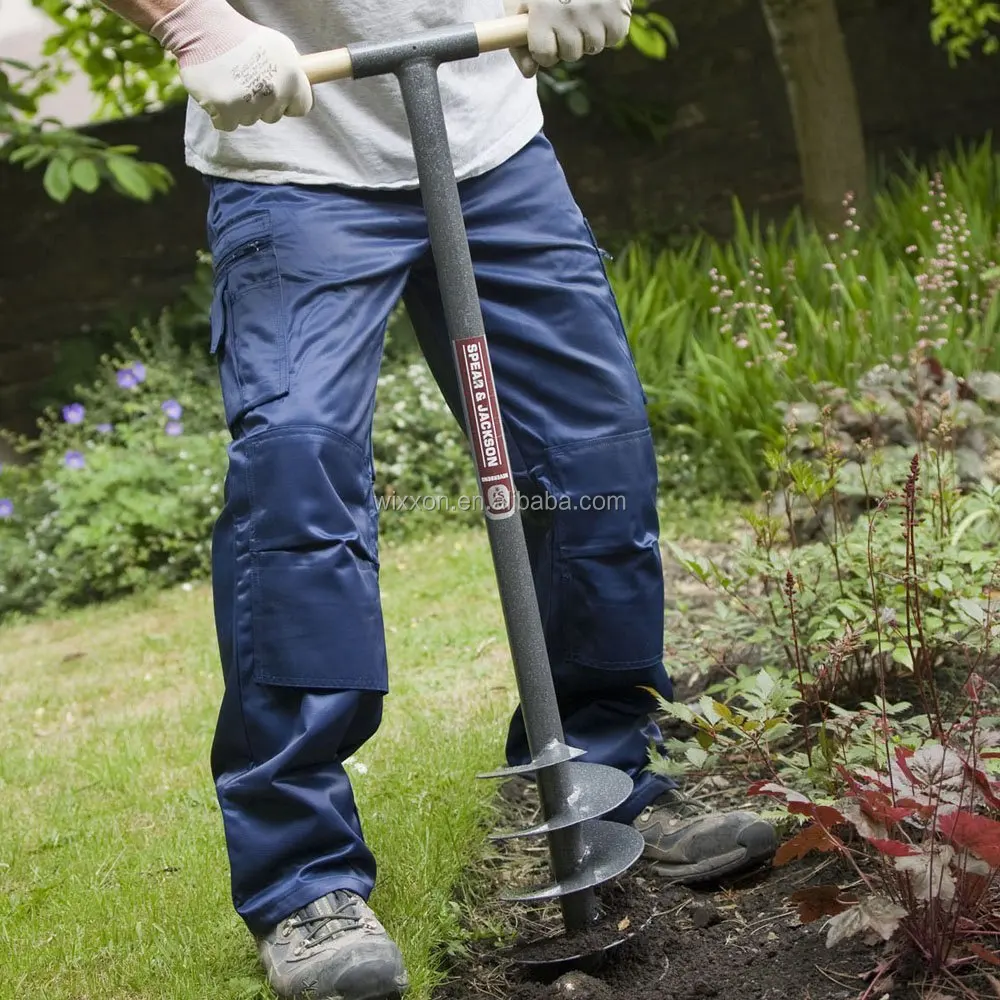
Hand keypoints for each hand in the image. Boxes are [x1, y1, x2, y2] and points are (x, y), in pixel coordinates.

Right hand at [150, 0, 312, 130]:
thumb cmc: (242, 36)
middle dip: (262, 104)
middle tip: (246, 80)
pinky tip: (217, 90)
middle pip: (273, 117)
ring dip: (240, 107)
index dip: (287, 101)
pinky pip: (228, 124)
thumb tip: (299, 92)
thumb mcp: (279, 47)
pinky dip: (221, 112)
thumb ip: (292, 73)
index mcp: (292, 78)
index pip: (301, 108)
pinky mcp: (226, 111)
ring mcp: (250, 104)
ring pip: (250, 120)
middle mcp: (274, 93)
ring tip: (230, 80)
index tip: (275, 92)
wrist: (204, 28)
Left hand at [503, 0, 632, 77]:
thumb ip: (518, 40)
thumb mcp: (522, 1)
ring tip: (584, 8)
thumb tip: (528, 73)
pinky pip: (614, 38)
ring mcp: (596, 14)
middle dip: (567, 40)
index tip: (545, 36)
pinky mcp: (619, 13)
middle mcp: (570, 15)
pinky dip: (609, 27)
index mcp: (543, 12)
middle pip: (570, 54)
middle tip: (567, 14)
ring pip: (593, 48)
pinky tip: (601, 8)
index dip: (544, 50)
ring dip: (589, 34)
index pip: (545, 57)